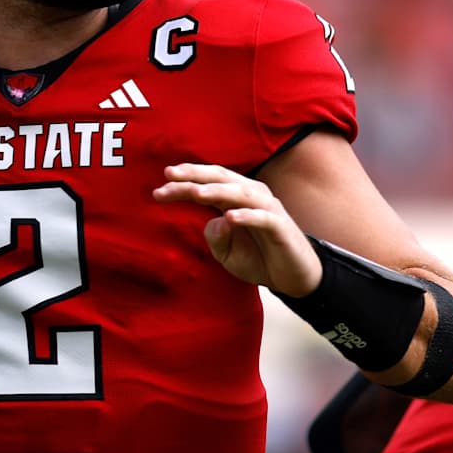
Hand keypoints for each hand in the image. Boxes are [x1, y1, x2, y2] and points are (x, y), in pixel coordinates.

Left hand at [152, 162, 320, 292]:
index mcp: (235, 200)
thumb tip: (213, 222)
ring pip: (241, 193)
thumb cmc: (259, 259)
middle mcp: (251, 197)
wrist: (293, 277)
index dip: (183, 183)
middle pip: (221, 178)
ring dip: (218, 191)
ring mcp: (268, 210)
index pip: (206, 184)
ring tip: (196, 192)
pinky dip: (247, 216)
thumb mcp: (227, 254)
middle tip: (170, 175)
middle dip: (195, 175)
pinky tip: (230, 217)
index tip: (159, 187)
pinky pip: (264, 218)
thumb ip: (215, 238)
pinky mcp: (281, 228)